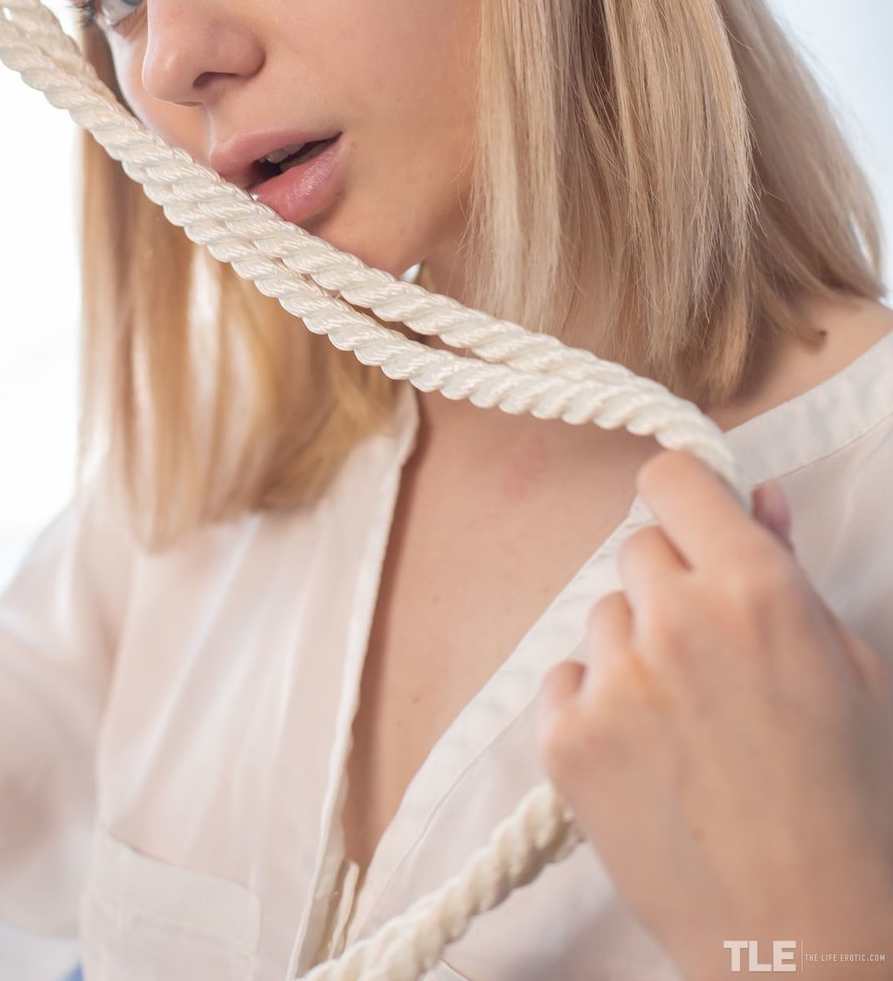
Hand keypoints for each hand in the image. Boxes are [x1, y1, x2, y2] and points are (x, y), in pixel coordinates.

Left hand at [535, 449, 892, 976]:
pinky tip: (643, 754)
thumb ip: (788, 568)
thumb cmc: (844, 799)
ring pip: (601, 618)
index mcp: (754, 588)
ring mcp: (615, 680)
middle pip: (636, 549)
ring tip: (682, 722)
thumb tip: (755, 498)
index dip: (683, 498)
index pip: (673, 479)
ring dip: (632, 650)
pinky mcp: (567, 738)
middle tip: (704, 655)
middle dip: (667, 588)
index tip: (688, 523)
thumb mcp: (846, 667)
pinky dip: (593, 706)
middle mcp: (676, 619)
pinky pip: (563, 679)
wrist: (799, 929)